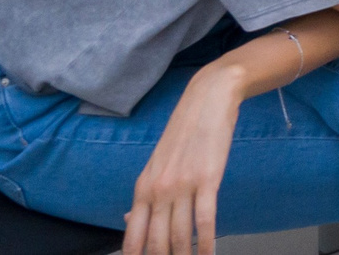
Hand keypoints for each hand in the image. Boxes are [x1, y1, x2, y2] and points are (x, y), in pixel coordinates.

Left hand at [124, 66, 241, 252]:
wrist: (207, 100)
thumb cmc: (184, 132)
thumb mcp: (156, 164)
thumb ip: (144, 195)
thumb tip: (128, 220)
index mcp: (142, 188)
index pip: (133, 236)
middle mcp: (158, 190)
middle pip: (156, 242)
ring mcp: (182, 185)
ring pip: (181, 235)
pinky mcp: (207, 179)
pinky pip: (205, 220)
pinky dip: (207, 243)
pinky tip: (209, 254)